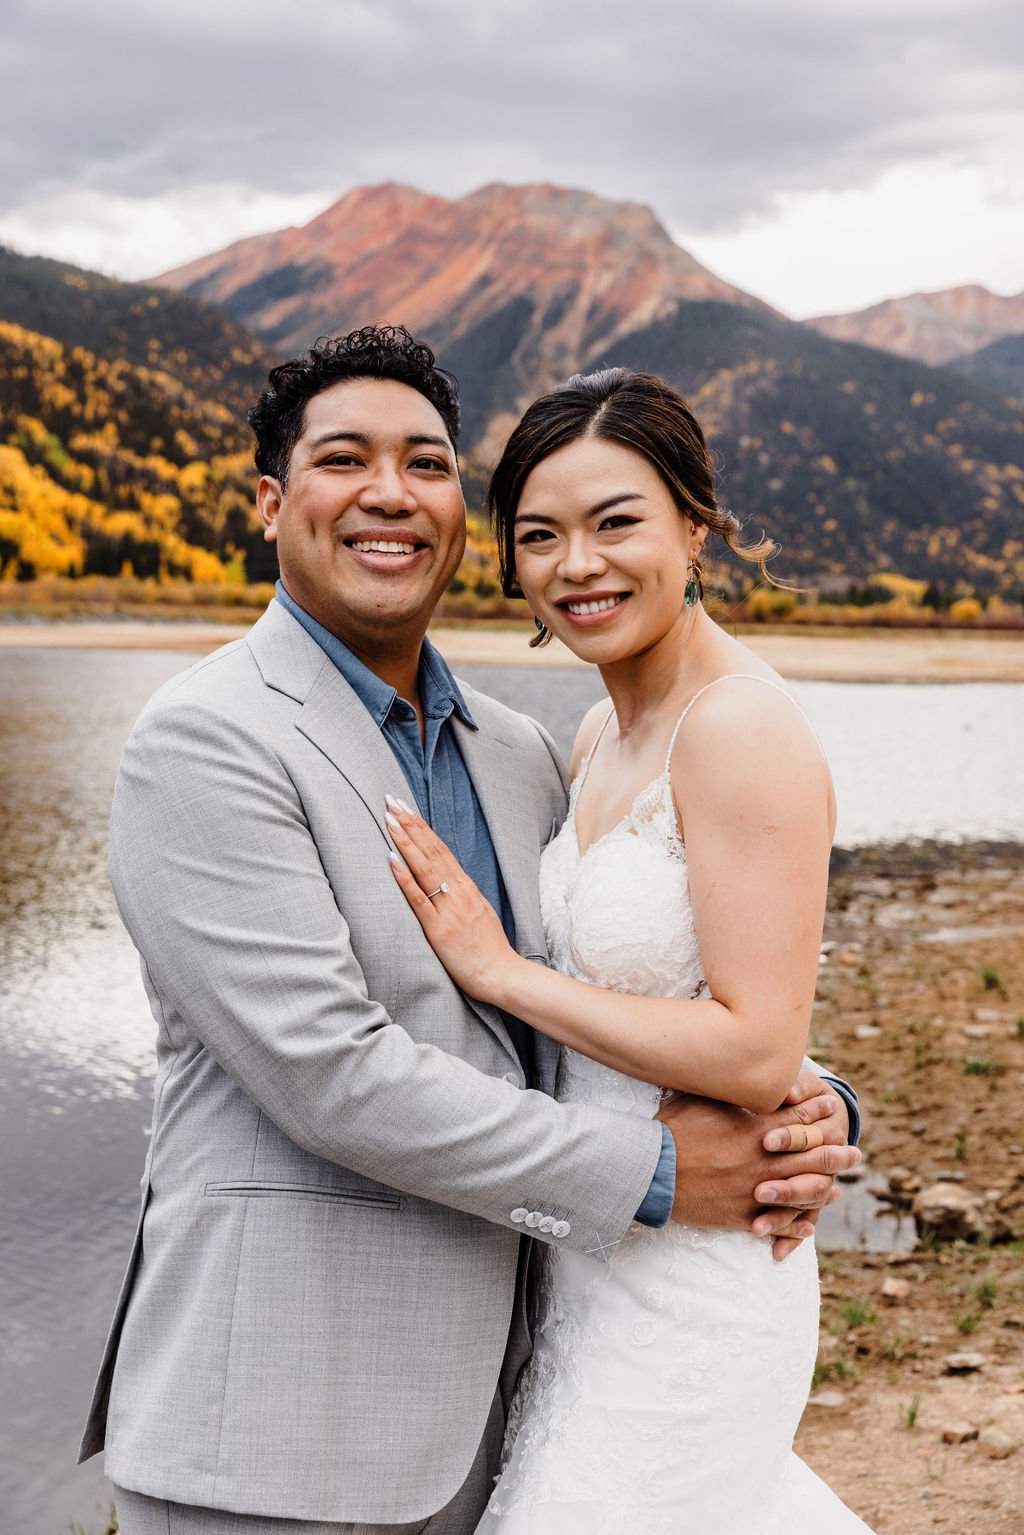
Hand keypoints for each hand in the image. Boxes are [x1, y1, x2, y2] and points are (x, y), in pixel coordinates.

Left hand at [386, 796, 517, 999]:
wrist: (502, 974)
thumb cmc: (489, 949)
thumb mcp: (480, 912)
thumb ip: (463, 895)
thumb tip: (448, 881)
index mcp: (467, 887)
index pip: (441, 849)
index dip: (422, 827)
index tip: (406, 808)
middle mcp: (459, 892)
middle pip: (431, 850)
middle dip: (410, 824)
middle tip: (391, 800)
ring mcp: (449, 909)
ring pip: (424, 867)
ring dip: (405, 841)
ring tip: (389, 818)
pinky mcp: (439, 929)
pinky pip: (419, 898)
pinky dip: (404, 877)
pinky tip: (391, 859)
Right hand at [657, 1082, 859, 1258]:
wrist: (652, 1171)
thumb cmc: (673, 1129)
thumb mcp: (703, 1098)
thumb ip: (729, 1090)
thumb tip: (740, 1071)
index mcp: (757, 1129)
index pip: (800, 1118)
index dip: (818, 1111)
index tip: (831, 1106)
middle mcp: (765, 1160)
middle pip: (814, 1156)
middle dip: (837, 1153)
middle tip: (855, 1152)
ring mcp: (757, 1190)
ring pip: (804, 1191)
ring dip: (825, 1188)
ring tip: (839, 1187)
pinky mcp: (744, 1215)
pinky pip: (779, 1223)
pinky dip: (798, 1224)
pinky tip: (810, 1223)